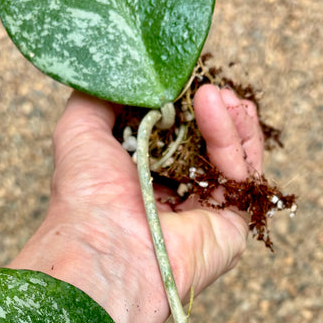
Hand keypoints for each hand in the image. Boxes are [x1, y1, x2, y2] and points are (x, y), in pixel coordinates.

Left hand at [10, 84, 264, 322]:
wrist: (105, 249)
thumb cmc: (85, 197)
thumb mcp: (78, 131)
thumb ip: (100, 97)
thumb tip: (125, 73)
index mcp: (141, 184)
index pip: (176, 139)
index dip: (184, 108)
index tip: (186, 80)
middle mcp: (176, 201)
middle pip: (210, 147)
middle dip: (215, 112)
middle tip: (210, 85)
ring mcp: (206, 214)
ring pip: (234, 158)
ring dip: (230, 120)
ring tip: (217, 93)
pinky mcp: (232, 225)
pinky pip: (243, 175)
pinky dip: (235, 139)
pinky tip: (218, 109)